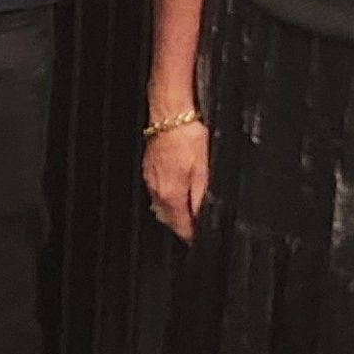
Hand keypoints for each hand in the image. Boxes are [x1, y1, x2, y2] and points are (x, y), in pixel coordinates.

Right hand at [142, 121, 207, 240]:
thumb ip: (202, 198)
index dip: (193, 236)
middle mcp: (157, 190)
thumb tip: (203, 218)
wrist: (171, 114)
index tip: (201, 239)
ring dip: (175, 212)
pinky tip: (179, 188)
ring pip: (162, 206)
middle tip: (197, 228)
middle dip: (183, 226)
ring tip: (189, 211)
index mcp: (171, 194)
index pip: (181, 227)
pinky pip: (158, 191)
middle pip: (170, 219)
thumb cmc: (187, 137)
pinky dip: (169, 196)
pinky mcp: (149, 168)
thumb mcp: (204, 171)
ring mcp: (150, 178)